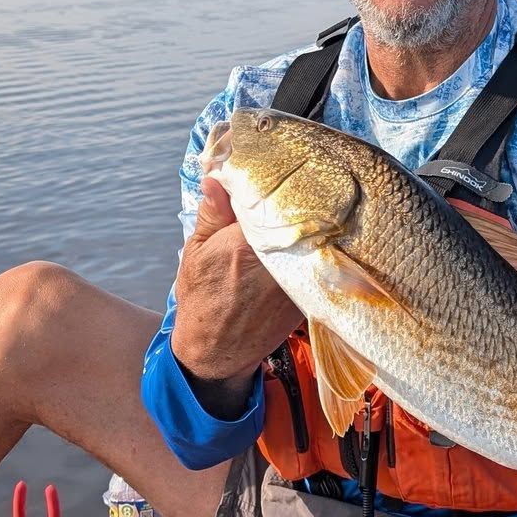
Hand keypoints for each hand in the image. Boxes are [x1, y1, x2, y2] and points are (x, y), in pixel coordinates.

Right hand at [169, 177, 298, 405]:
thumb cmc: (202, 299)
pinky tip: (310, 234)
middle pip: (299, 214)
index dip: (274, 179)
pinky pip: (319, 258)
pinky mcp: (311, 292)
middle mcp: (280, 261)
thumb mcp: (197, 251)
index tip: (274, 165)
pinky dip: (316, 244)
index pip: (271, 196)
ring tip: (309, 200)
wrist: (217, 351)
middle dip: (297, 195)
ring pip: (313, 235)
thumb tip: (219, 176)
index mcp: (246, 244)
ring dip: (310, 218)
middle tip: (295, 176)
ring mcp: (299, 279)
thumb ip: (212, 212)